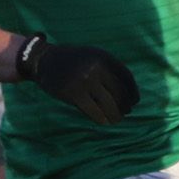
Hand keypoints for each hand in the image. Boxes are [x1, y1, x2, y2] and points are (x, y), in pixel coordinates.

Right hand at [17, 36, 139, 123]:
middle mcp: (96, 68)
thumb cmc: (74, 61)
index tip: (135, 101)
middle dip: (125, 105)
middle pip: (119, 92)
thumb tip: (128, 93)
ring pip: (107, 103)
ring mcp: (84, 81)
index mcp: (105, 57)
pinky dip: (100, 118)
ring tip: (117, 119)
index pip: (126, 77)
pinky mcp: (72, 93)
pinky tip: (104, 121)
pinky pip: (92, 110)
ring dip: (115, 114)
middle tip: (126, 112)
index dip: (133, 92)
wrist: (44, 60)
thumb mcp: (94, 57)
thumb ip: (109, 70)